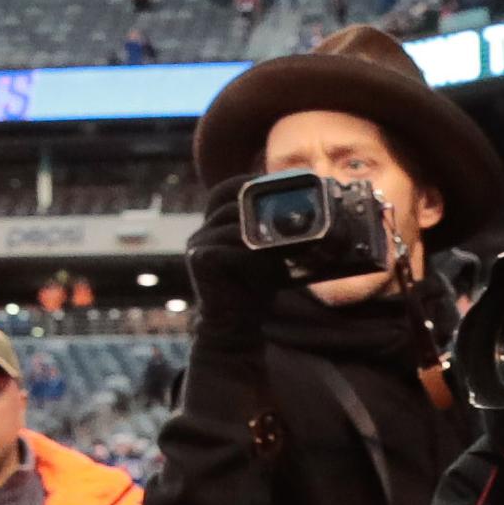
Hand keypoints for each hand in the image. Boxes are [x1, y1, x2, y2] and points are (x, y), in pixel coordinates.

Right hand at [184, 180, 275, 351]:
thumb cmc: (254, 286)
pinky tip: (265, 269)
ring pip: (233, 226)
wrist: (236, 324)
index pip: (224, 190)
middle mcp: (202, 230)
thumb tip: (306, 210)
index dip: (246, 181)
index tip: (272, 182)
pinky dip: (252, 258)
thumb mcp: (268, 253)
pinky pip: (230, 250)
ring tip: (283, 247)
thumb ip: (275, 232)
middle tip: (287, 209)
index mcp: (215, 224)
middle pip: (230, 203)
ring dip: (261, 235)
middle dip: (258, 205)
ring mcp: (197, 244)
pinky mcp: (199, 260)